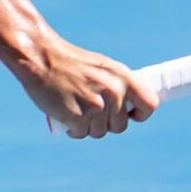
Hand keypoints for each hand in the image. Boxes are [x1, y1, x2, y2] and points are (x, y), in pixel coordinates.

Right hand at [23, 38, 157, 138]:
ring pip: (99, 132)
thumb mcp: (100, 68)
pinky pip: (80, 134)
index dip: (140, 114)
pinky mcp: (78, 117)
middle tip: (87, 108)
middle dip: (104, 123)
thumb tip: (129, 106)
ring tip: (74, 107)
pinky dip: (72, 129)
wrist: (40, 57)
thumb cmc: (69, 63)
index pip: (150, 103)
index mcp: (123, 76)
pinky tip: (64, 114)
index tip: (130, 116)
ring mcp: (96, 105)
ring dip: (86, 126)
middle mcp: (113, 91)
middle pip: (119, 126)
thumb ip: (116, 85)